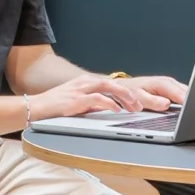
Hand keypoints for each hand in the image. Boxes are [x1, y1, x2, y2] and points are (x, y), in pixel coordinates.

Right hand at [23, 71, 179, 121]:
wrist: (34, 108)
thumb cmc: (58, 109)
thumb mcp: (83, 104)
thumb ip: (100, 104)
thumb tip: (120, 111)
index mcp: (93, 84)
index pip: (120, 84)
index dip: (141, 92)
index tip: (158, 100)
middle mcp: (89, 83)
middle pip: (120, 84)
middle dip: (141, 94)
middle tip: (160, 104)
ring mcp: (81, 89)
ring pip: (109, 87)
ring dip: (126, 97)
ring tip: (138, 107)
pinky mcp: (73, 100)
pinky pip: (94, 99)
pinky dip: (107, 104)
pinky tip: (116, 110)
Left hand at [112, 72, 186, 111]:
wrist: (125, 87)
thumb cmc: (130, 92)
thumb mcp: (139, 98)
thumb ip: (152, 102)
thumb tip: (166, 104)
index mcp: (163, 84)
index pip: (182, 95)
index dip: (189, 104)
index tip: (191, 113)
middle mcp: (170, 83)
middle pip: (188, 94)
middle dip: (192, 104)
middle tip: (191, 116)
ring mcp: (172, 86)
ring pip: (187, 94)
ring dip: (189, 103)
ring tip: (189, 114)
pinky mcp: (172, 90)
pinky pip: (183, 96)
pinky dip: (185, 103)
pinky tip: (184, 110)